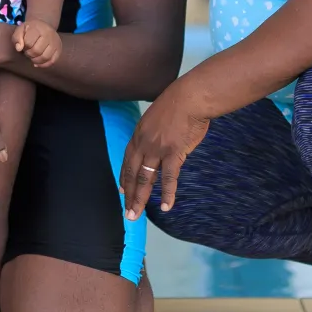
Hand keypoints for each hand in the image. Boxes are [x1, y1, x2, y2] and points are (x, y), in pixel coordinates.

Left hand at [13, 20, 60, 67]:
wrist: (43, 26)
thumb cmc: (29, 30)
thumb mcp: (20, 30)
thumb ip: (17, 38)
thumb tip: (19, 49)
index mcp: (38, 27)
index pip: (28, 42)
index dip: (24, 47)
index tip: (24, 45)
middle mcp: (49, 34)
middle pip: (37, 51)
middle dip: (29, 54)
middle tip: (27, 51)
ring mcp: (56, 42)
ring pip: (45, 57)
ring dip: (35, 60)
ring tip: (32, 56)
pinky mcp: (59, 49)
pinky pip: (52, 61)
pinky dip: (43, 64)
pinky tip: (37, 62)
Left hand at [119, 81, 210, 218]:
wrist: (189, 97)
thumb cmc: (177, 104)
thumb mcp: (155, 117)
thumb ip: (152, 133)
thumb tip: (156, 143)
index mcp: (138, 134)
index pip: (127, 160)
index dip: (124, 177)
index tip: (122, 191)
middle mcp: (143, 143)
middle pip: (132, 173)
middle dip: (129, 195)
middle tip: (127, 213)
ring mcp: (157, 149)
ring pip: (145, 179)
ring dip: (140, 199)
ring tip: (135, 214)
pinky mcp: (173, 153)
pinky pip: (169, 178)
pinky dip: (167, 194)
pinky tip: (165, 207)